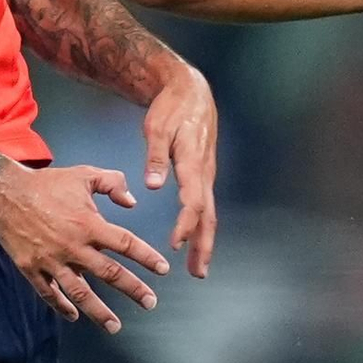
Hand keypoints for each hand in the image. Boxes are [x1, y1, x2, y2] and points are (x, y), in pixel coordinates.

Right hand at [0, 162, 170, 332]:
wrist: (3, 193)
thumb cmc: (46, 184)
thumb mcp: (83, 174)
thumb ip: (112, 183)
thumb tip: (132, 202)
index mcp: (88, 224)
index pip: (125, 244)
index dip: (146, 257)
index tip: (163, 270)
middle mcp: (73, 246)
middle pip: (109, 273)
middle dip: (133, 290)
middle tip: (150, 303)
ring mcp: (51, 261)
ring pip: (79, 292)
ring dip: (99, 311)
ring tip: (114, 326)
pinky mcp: (32, 269)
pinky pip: (48, 293)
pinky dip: (61, 306)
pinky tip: (73, 316)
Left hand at [141, 63, 217, 277]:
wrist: (190, 91)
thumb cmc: (171, 108)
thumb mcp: (156, 127)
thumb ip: (155, 157)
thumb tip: (153, 185)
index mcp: (192, 162)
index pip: (193, 201)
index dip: (185, 224)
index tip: (175, 244)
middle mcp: (204, 172)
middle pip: (208, 215)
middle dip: (203, 245)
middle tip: (198, 272)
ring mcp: (206, 174)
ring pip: (209, 214)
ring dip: (204, 241)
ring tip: (198, 268)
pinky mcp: (203, 174)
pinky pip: (206, 206)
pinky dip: (202, 227)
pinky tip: (195, 241)